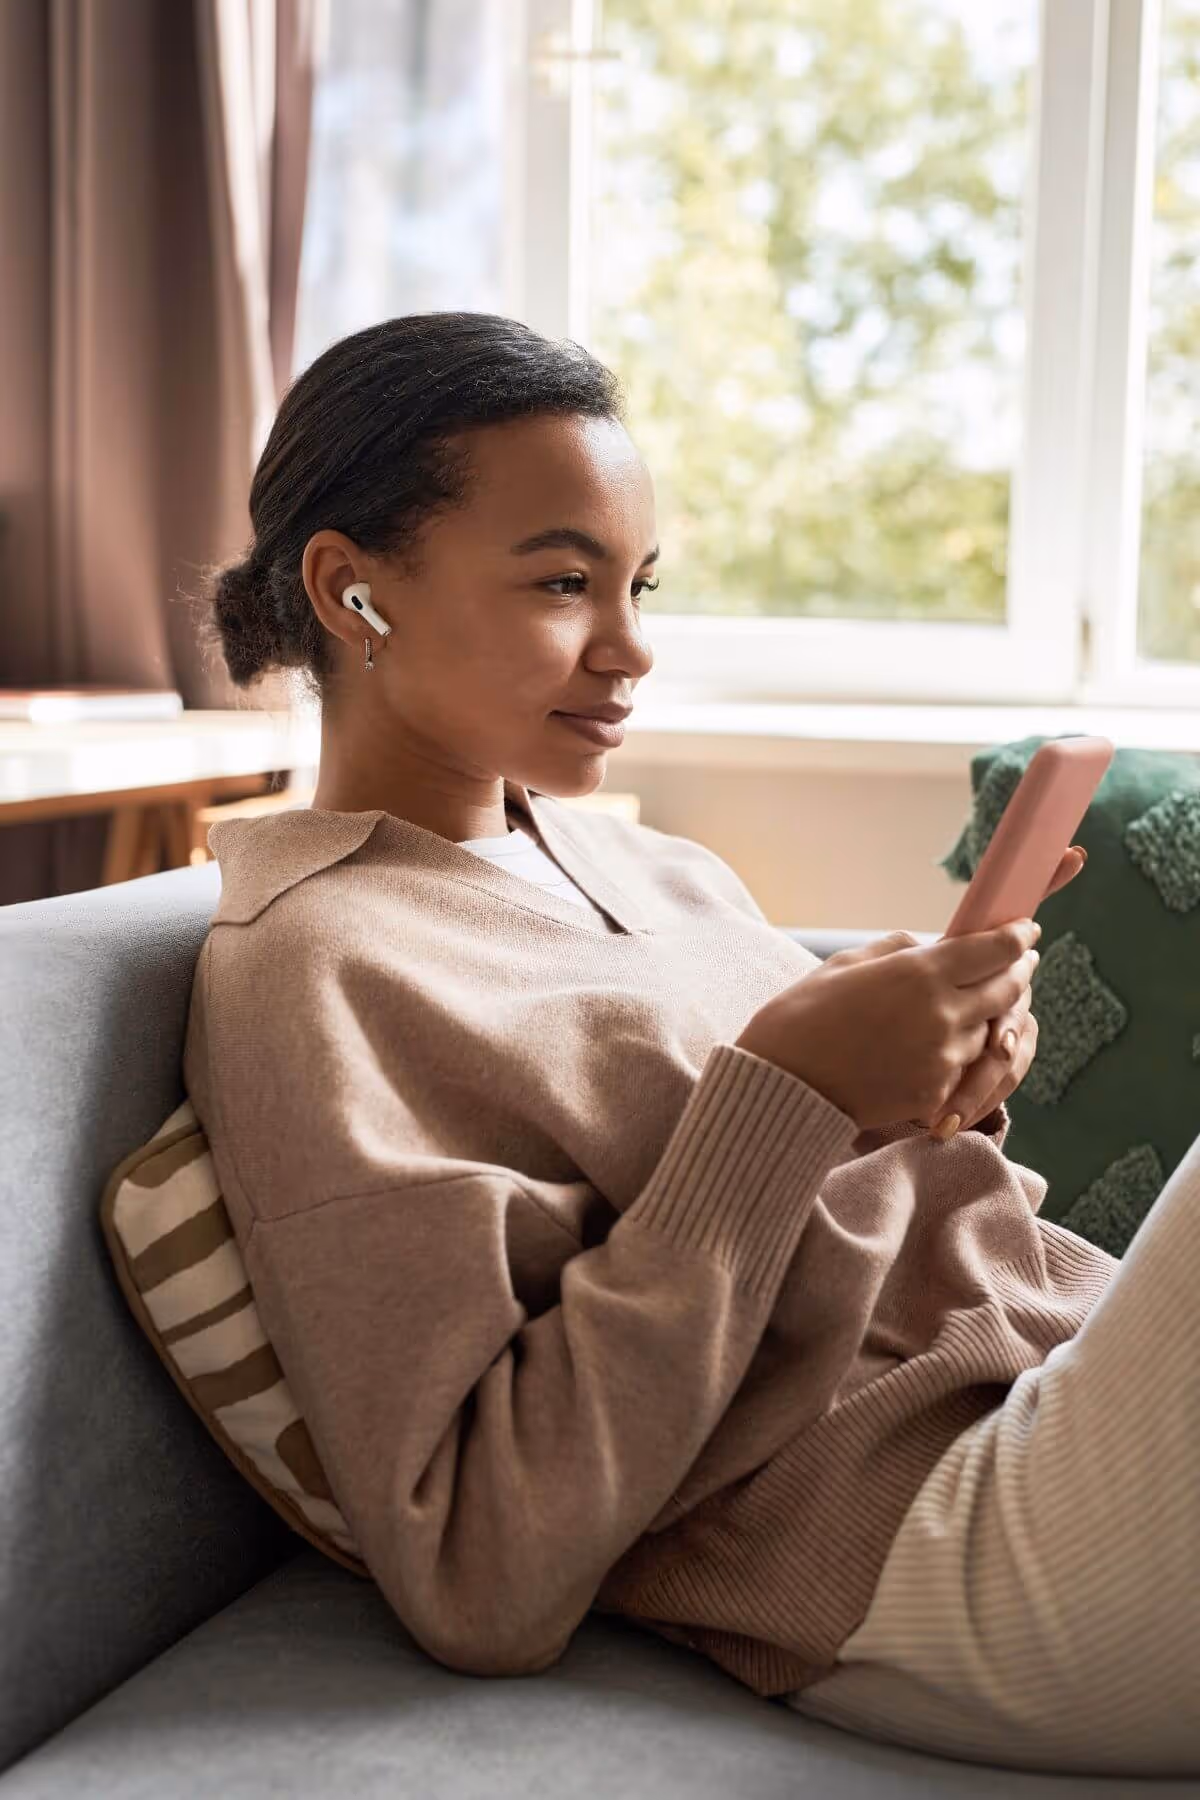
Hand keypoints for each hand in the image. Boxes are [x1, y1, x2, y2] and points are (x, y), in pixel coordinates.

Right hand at [736, 920, 1040, 1129]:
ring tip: (985, 1002)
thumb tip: (931, 949)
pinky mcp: (935, 1095)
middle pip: (1007, 989)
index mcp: (919, 973)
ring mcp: (942, 1059)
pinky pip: (964, 1068)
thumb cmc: (800, 1017)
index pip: (995, 949)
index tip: (1024, 930)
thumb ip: (898, 950)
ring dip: (992, 1014)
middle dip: (1019, 971)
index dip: (1016, 937)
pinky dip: (963, 1052)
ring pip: (990, 1031)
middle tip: (1023, 961)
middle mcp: (941, 1014)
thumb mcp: (844, 963)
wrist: (781, 1087)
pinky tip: (950, 1043)